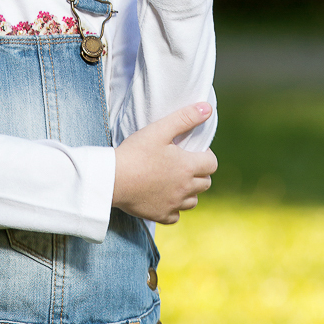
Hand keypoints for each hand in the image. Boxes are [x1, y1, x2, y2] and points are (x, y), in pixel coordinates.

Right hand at [112, 103, 217, 223]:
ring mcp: (173, 204)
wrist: (111, 179)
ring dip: (189, 192)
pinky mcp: (160, 215)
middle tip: (183, 165)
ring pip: (193, 201)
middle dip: (199, 173)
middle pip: (205, 183)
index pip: (212, 164)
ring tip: (175, 181)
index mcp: (187, 167)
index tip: (194, 151)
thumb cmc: (134, 153)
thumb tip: (207, 108)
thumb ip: (185, 118)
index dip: (206, 156)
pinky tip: (164, 198)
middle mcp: (185, 188)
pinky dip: (174, 208)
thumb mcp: (159, 130)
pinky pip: (176, 216)